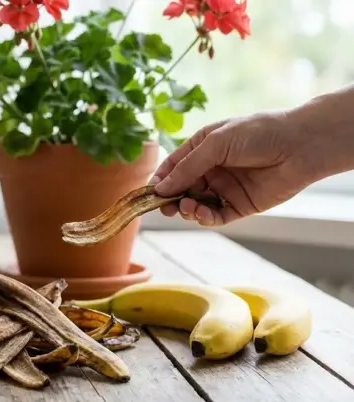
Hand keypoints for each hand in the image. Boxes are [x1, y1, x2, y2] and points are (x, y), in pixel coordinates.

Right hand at [150, 111, 317, 226]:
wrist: (301, 146)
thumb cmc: (259, 133)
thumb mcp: (216, 144)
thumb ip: (187, 168)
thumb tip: (161, 189)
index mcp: (202, 148)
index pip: (172, 167)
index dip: (160, 180)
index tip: (149, 193)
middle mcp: (211, 169)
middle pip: (181, 189)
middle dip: (171, 199)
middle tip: (165, 207)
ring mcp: (225, 188)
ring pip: (196, 205)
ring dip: (187, 209)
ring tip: (189, 208)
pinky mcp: (240, 205)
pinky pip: (216, 216)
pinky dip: (205, 218)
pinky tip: (202, 214)